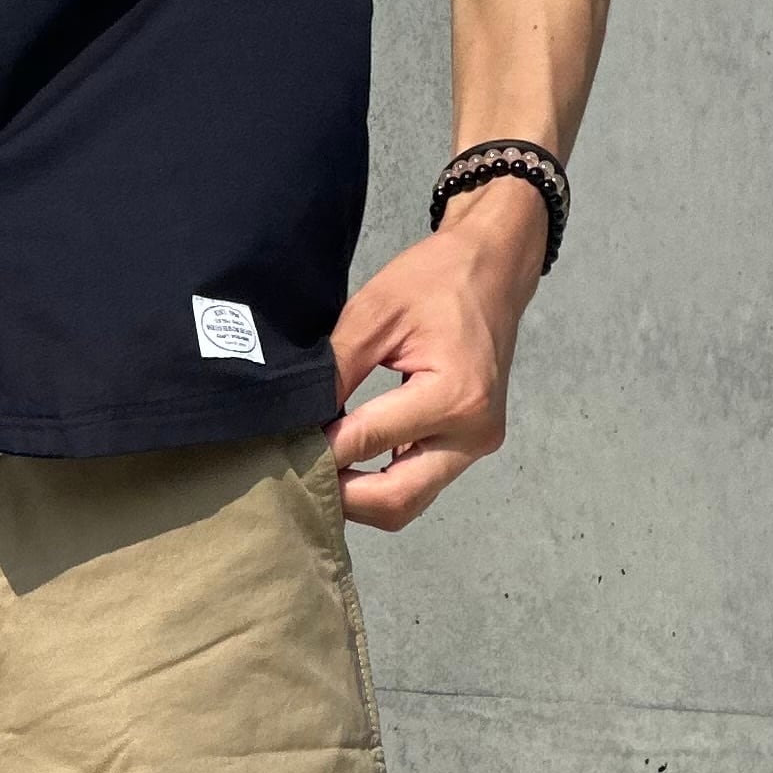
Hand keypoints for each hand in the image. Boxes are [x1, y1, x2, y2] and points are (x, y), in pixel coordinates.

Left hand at [328, 176, 548, 529]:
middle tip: (293, 477)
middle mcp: (473, 432)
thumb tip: (297, 421)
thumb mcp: (375, 312)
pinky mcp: (470, 446)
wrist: (493, 270)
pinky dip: (380, 483)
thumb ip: (336, 370)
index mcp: (454, 396)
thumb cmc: (438, 280)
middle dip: (341, 496)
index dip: (320, 451)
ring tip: (317, 470)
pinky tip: (347, 465)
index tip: (279, 448)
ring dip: (360, 497)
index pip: (368, 441)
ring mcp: (476, 445)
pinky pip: (419, 484)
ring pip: (408, 503)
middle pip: (396, 500)